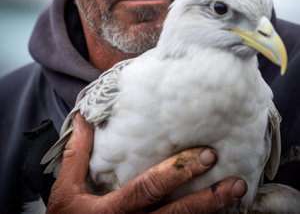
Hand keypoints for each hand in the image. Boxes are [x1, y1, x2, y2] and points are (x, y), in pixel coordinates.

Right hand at [46, 113, 246, 212]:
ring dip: (212, 213)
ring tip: (237, 197)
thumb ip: (77, 155)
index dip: (178, 171)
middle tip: (235, 182)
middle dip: (208, 198)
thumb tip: (84, 118)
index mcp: (114, 210)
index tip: (205, 156)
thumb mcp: (66, 190)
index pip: (150, 188)